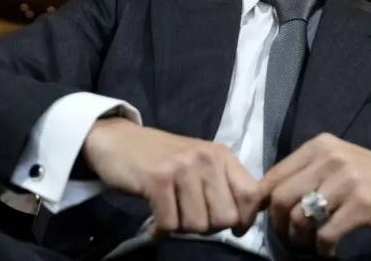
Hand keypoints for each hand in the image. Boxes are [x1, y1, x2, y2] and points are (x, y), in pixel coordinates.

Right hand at [83, 117, 261, 235]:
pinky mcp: (157, 180)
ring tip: (171, 213)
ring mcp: (182, 168)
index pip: (252, 194)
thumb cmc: (162, 157)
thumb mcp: (200, 164)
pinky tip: (155, 220)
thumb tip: (243, 221)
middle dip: (208, 227)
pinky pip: (170, 224)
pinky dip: (161, 229)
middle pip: (225, 217)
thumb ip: (222, 186)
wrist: (118, 140)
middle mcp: (207, 159)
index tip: (233, 228)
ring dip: (181, 228)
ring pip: (197, 225)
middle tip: (189, 217)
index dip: (245, 219)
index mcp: (222, 156)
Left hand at [260, 133, 370, 256]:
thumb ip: (305, 174)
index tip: (262, 222)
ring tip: (308, 246)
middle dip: (278, 225)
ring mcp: (347, 180)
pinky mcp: (362, 205)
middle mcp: (330, 158)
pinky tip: (329, 252)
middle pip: (280, 198)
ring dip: (299, 240)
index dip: (260, 204)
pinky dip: (322, 250)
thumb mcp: (336, 163)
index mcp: (319, 146)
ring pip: (300, 218)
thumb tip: (266, 200)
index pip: (273, 176)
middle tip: (289, 238)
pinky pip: (326, 235)